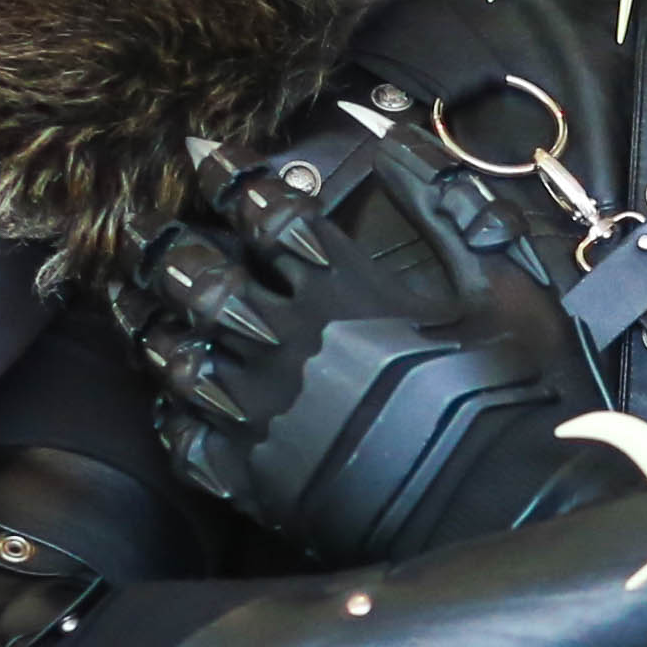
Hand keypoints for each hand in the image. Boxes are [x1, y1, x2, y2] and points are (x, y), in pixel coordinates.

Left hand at [122, 126, 604, 561]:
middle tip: (139, 221)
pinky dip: (171, 414)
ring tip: (132, 299)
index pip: (266, 214)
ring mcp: (266, 415)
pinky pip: (188, 442)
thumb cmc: (514, 391)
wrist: (509, 505)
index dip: (229, 177)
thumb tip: (392, 140)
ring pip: (178, 356)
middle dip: (164, 244)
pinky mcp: (260, 480)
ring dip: (151, 321)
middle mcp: (291, 345)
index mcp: (346, 290)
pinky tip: (166, 397)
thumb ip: (447, 204)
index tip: (205, 154)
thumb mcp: (503, 280)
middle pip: (200, 280)